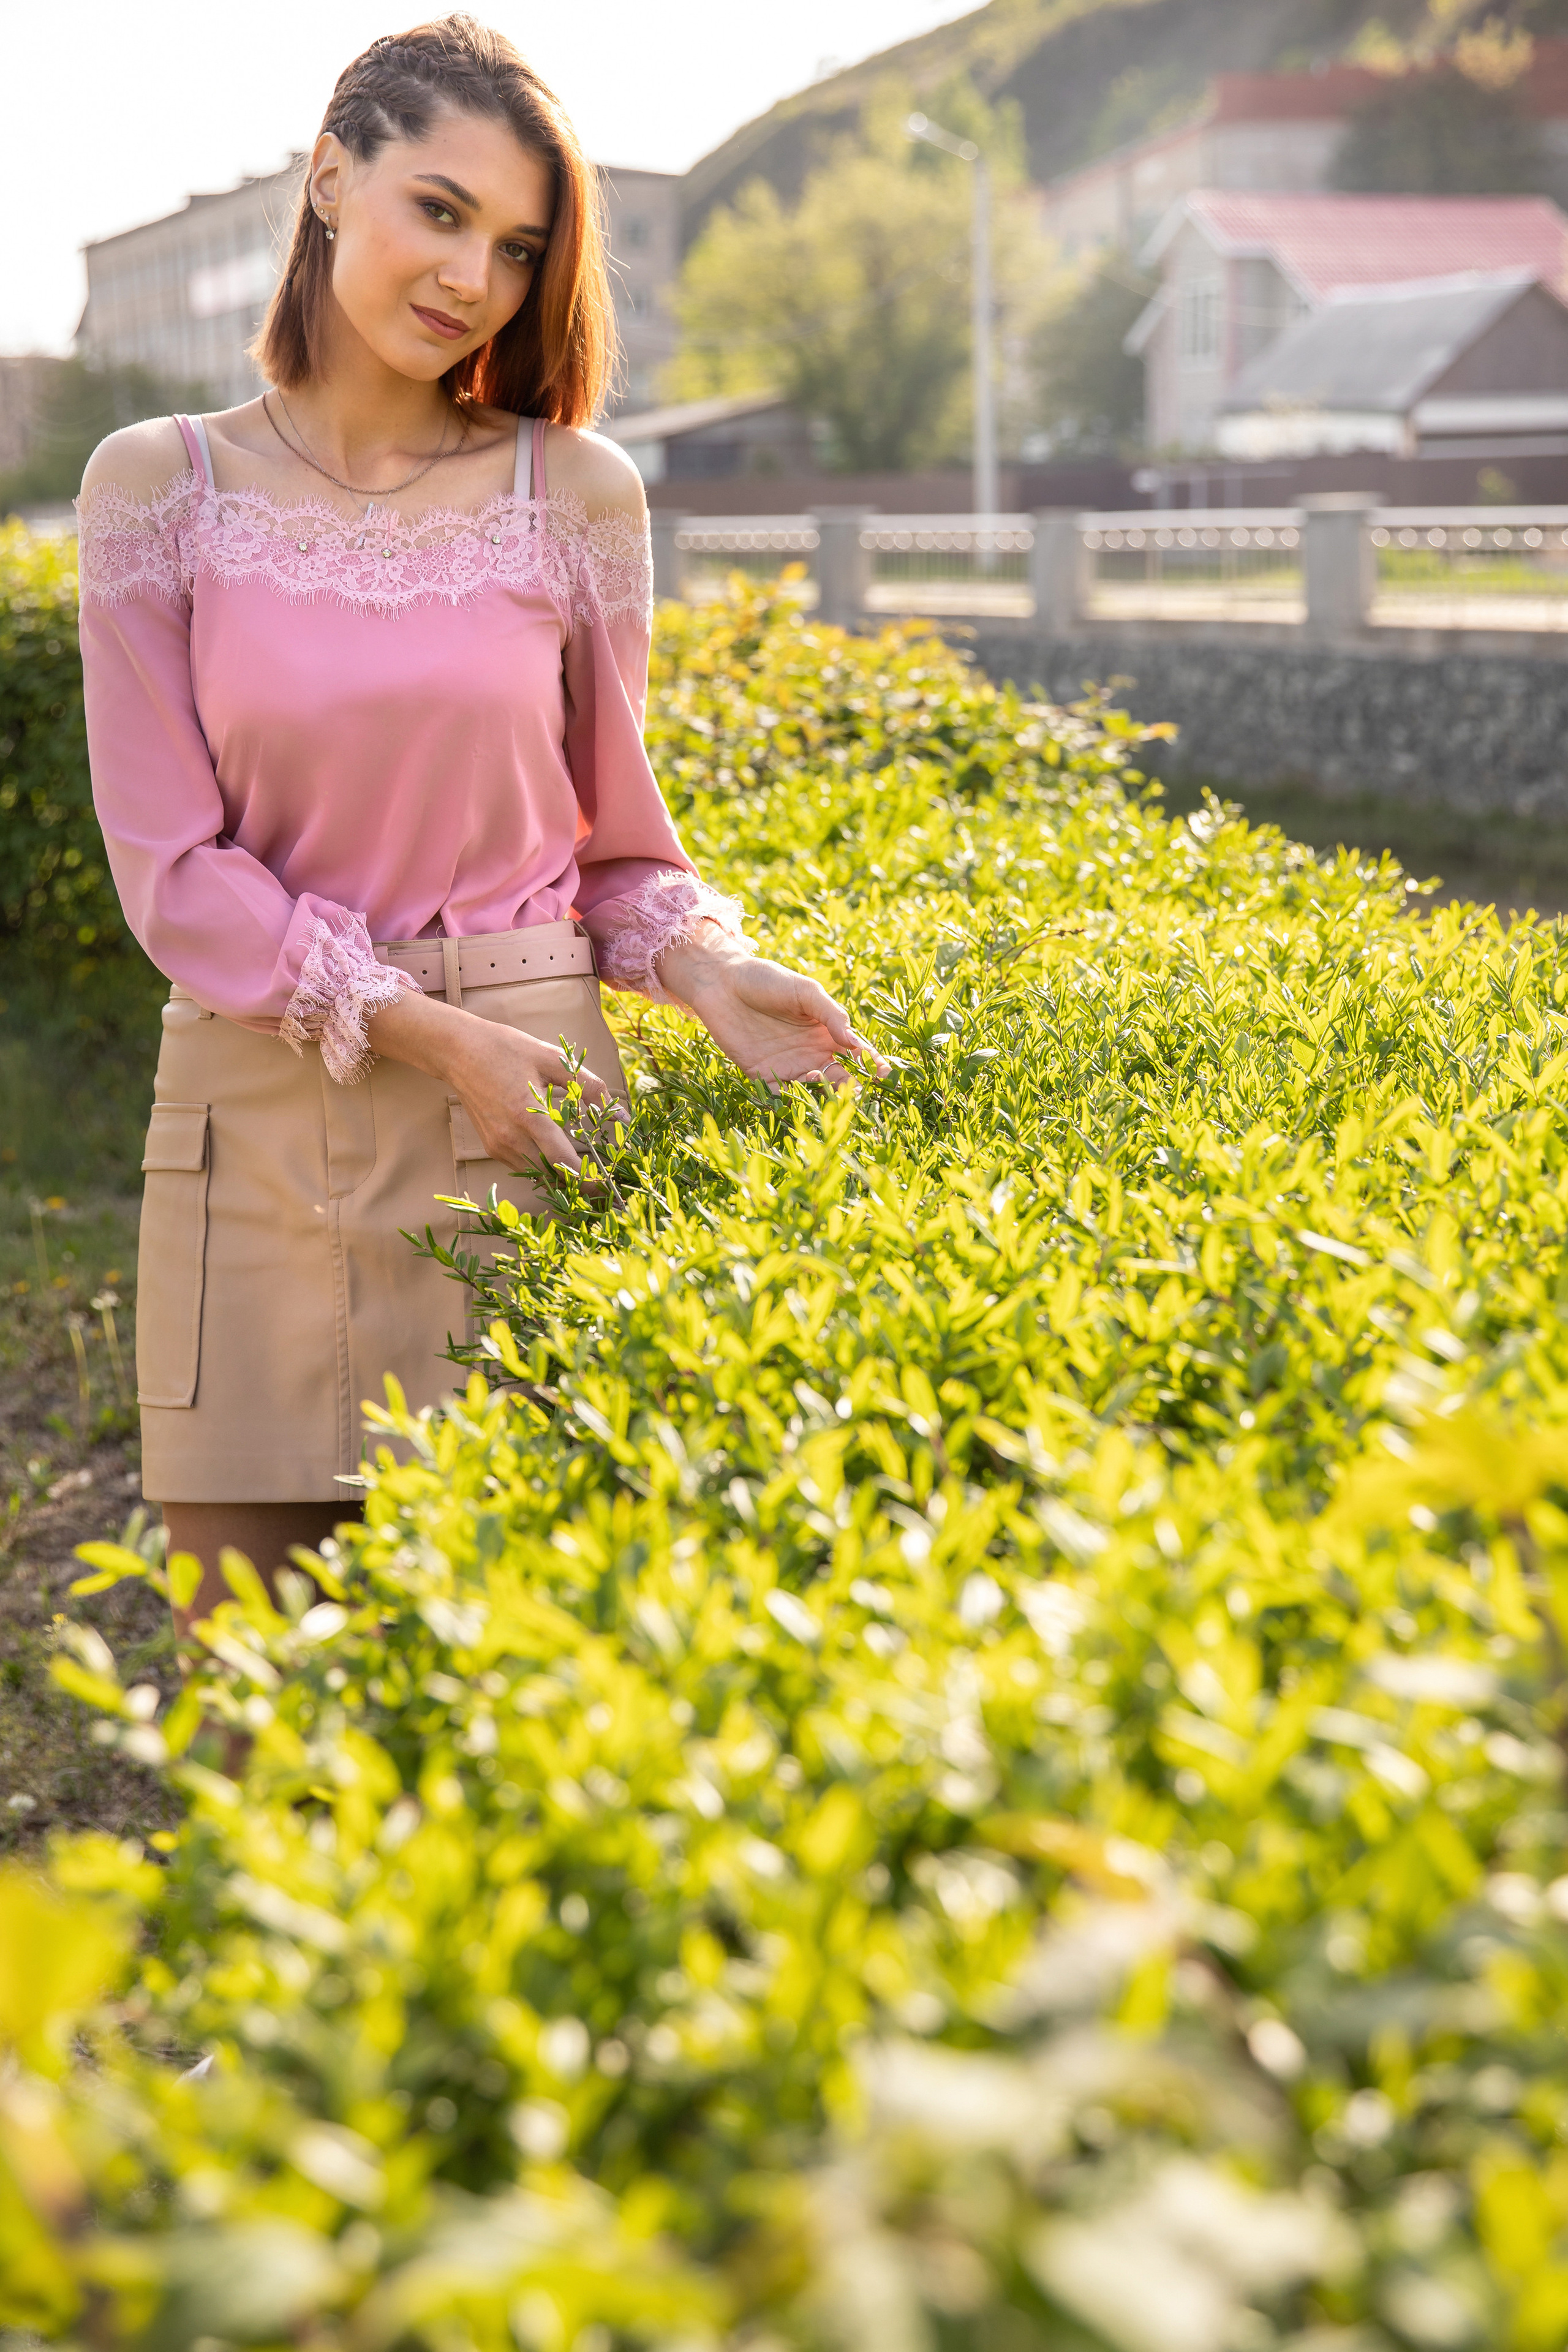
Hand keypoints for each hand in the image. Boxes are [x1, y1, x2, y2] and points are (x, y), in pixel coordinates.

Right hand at [366, 991, 624, 1175]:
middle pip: (552, 1175)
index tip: (607, 1186)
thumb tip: (622, 1115)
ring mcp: (498, 1145)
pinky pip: (523, 1166)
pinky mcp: (491, 1147)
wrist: (458, 1051)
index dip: (587, 1179)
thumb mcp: (553, 1059)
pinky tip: (558, 1153)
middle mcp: (510, 1137)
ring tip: (585, 1168)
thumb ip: (590, 1086)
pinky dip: (543, 1165)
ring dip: (561, 1175)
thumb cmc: (507, 1050)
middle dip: (578, 1182)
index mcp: (528, 1115)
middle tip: (603, 1182)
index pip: (563, 1162)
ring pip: (537, 1174)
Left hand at [658, 933, 886, 1087]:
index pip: (856, 1052)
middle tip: (856, 1090)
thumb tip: (854, 1041)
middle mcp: (812, 1052)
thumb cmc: (767, 980)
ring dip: (822, 1093)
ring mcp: (788, 1065)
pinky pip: (778, 1093)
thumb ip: (830, 1013)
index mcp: (827, 1031)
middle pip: (839, 1076)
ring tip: (824, 1085)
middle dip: (850, 1085)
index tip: (884, 1073)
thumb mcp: (804, 991)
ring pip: (813, 1088)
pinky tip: (794, 1094)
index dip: (871, 1063)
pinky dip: (788, 1098)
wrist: (722, 983)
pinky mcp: (762, 1074)